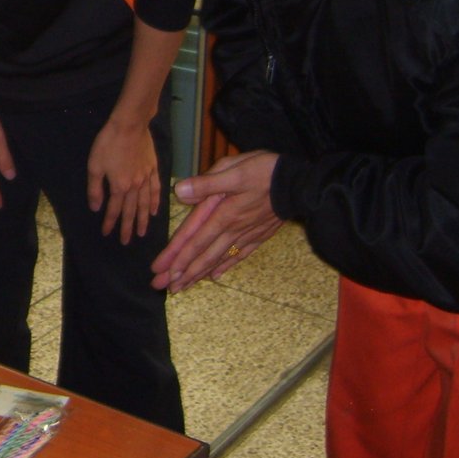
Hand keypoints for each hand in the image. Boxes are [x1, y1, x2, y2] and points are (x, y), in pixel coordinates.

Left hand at [87, 116, 160, 242]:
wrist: (130, 125)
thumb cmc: (108, 143)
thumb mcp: (94, 166)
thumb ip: (95, 189)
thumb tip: (96, 208)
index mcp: (119, 187)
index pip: (113, 210)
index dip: (109, 223)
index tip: (107, 234)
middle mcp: (135, 187)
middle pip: (131, 211)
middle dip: (128, 227)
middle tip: (127, 242)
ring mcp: (146, 178)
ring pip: (145, 204)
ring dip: (143, 220)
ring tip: (142, 233)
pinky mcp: (154, 169)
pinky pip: (156, 190)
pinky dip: (155, 202)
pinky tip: (155, 211)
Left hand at [150, 150, 282, 291]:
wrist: (299, 183)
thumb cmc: (264, 171)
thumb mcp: (233, 170)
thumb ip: (206, 184)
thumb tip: (180, 192)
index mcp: (222, 214)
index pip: (192, 239)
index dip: (174, 255)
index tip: (158, 270)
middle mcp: (232, 229)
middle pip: (201, 255)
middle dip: (180, 272)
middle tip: (161, 287)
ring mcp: (246, 234)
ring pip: (217, 259)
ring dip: (198, 274)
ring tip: (182, 287)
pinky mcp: (259, 235)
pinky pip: (238, 256)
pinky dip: (225, 266)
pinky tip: (216, 276)